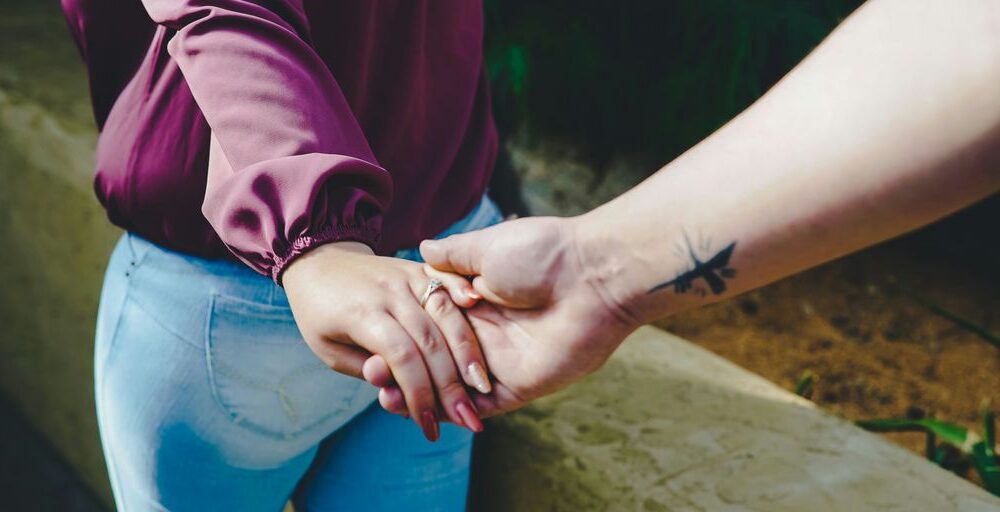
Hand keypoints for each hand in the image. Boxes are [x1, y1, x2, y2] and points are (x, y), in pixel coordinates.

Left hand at [282, 241, 492, 438]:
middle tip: (468, 420)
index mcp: (361, 313)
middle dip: (451, 385)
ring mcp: (408, 276)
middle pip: (430, 340)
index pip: (401, 356)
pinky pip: (451, 288)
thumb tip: (396, 387)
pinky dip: (470, 314)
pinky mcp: (421, 269)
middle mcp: (389, 292)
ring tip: (482, 389)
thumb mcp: (328, 348)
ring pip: (448, 316)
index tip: (429, 425)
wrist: (320, 261)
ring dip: (469, 356)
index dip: (419, 393)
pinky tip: (482, 333)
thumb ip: (364, 366)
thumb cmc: (321, 314)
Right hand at [367, 216, 641, 417]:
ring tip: (383, 393)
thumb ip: (453, 256)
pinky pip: (479, 407)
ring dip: (419, 394)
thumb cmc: (544, 252)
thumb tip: (423, 246)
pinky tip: (418, 408)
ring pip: (452, 388)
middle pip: (436, 361)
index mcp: (477, 302)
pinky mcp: (519, 386)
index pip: (432, 327)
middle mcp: (487, 335)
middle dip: (401, 368)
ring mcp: (502, 363)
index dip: (401, 335)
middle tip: (369, 369)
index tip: (369, 339)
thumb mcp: (487, 247)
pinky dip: (450, 412)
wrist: (593, 273)